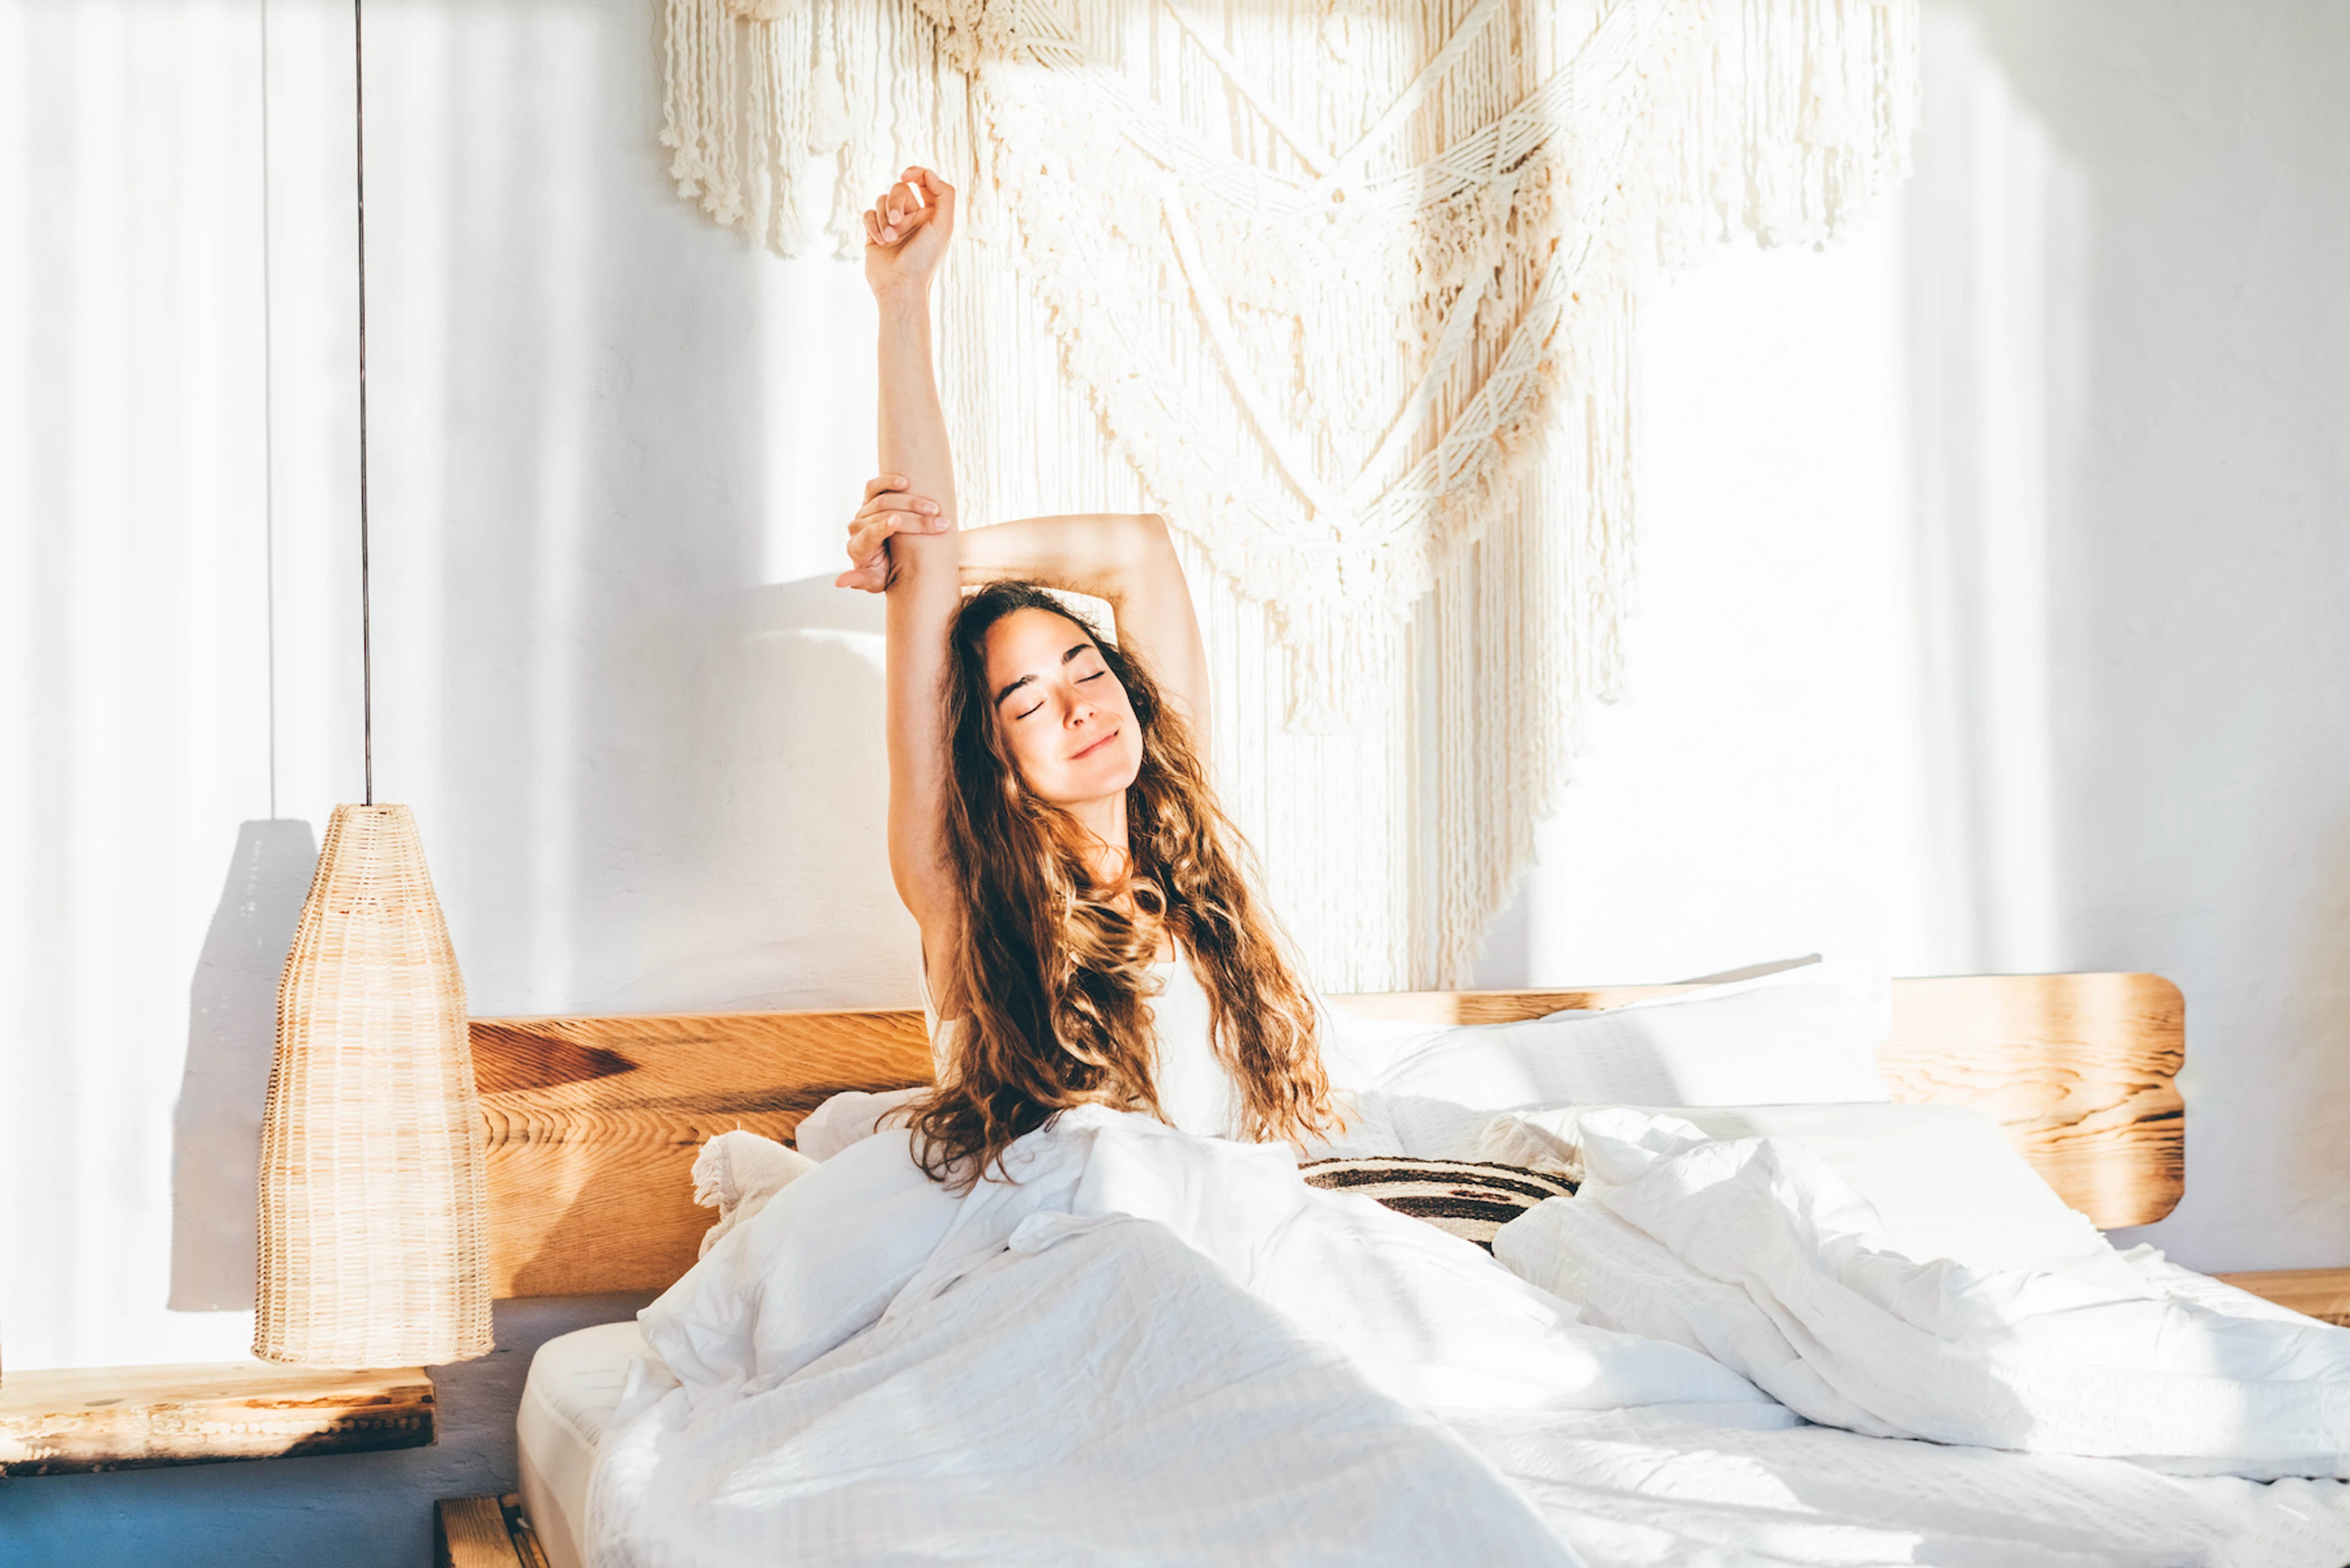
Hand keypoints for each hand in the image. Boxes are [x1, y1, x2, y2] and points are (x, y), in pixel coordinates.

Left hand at [835, 474, 947, 591]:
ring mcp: (863, 511)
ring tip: (935, 509)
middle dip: (914, 519)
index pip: (869, 534)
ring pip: (884, 500)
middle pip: (883, 516)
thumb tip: (839, 583)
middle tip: (940, 523)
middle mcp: (858, 526)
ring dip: (912, 502)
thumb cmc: (884, 574)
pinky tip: (905, 482)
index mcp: (858, 547)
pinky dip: (888, 481)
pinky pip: (875, 486)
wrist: (888, 560)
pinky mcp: (870, 499)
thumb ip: (860, 580)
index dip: (882, 527)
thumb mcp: (874, 582)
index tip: (898, 521)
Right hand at [862, 167, 955, 298]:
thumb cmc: (924, 259)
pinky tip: (880, 241)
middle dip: (896, 204)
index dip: (916, 173)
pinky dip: (873, 225)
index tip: (907, 175)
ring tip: (890, 239)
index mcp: (931, 214)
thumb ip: (944, 195)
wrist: (900, 286)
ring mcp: (892, 224)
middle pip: (899, 189)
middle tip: (897, 224)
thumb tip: (929, 173)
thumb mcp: (944, 226)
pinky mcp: (875, 232)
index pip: (923, 182)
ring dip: (884, 218)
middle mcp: (912, 217)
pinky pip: (868, 213)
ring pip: (881, 200)